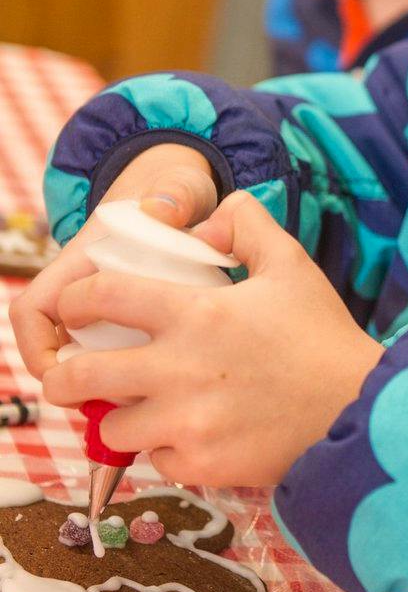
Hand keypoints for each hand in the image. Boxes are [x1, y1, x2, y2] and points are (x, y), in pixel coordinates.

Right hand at [11, 144, 216, 381]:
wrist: (189, 192)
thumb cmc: (177, 191)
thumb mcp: (180, 189)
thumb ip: (174, 196)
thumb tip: (161, 209)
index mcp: (85, 260)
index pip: (34, 308)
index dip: (38, 346)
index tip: (67, 374)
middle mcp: (88, 286)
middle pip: (56, 344)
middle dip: (77, 378)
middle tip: (121, 399)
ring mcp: (111, 305)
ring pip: (89, 356)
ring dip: (108, 381)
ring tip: (148, 401)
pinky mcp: (136, 318)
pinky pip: (122, 355)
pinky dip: (136, 373)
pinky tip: (168, 388)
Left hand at [41, 192, 382, 486]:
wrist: (362, 407)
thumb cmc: (324, 335)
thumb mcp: (292, 264)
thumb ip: (246, 225)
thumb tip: (205, 224)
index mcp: (195, 313)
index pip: (100, 298)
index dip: (74, 301)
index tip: (77, 311)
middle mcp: (178, 369)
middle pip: (77, 376)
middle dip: (64, 374)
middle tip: (77, 373)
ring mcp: (187, 423)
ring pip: (111, 428)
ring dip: (122, 416)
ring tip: (146, 407)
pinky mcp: (202, 465)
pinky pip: (157, 461)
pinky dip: (168, 449)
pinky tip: (194, 433)